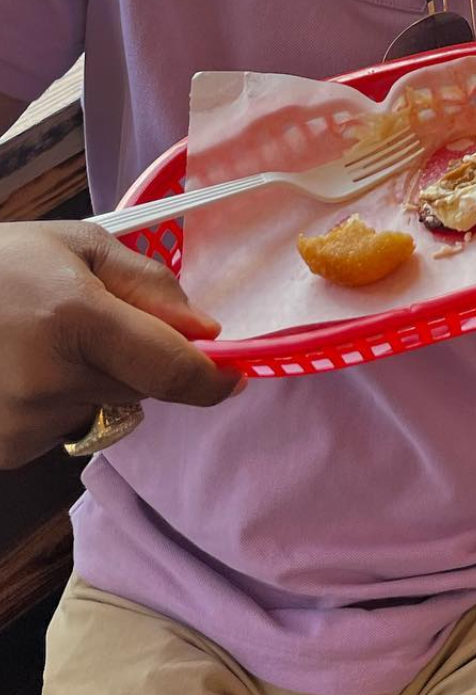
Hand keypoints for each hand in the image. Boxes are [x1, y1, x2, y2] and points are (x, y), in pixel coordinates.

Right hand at [0, 221, 241, 468]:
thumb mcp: (76, 244)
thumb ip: (147, 284)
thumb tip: (204, 330)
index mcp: (77, 320)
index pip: (173, 371)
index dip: (213, 378)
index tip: (233, 374)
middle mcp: (53, 381)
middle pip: (143, 387)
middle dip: (137, 358)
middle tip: (91, 320)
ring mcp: (24, 424)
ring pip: (104, 408)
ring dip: (94, 381)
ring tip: (41, 341)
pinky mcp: (8, 449)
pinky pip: (64, 426)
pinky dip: (58, 402)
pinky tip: (20, 370)